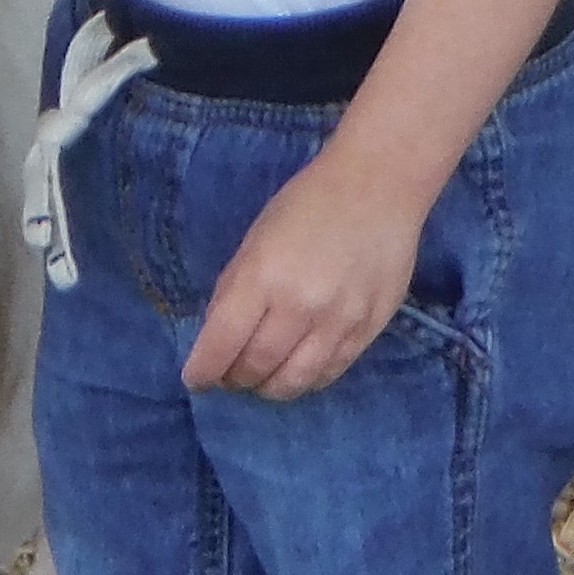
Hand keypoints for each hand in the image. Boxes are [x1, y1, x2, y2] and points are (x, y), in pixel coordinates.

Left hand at [180, 149, 425, 400]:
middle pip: (257, 367)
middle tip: (229, 376)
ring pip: (294, 381)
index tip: (195, 378)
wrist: (378, 186)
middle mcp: (301, 305)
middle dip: (234, 379)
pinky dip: (305, 380)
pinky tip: (295, 369)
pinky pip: (330, 373)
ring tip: (260, 380)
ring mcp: (339, 321)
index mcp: (263, 277)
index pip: (222, 343)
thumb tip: (218, 336)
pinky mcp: (368, 328)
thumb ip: (235, 289)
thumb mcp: (255, 239)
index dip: (203, 370)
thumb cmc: (307, 204)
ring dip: (268, 388)